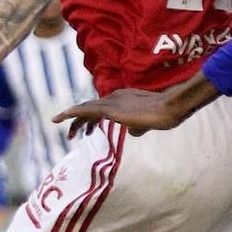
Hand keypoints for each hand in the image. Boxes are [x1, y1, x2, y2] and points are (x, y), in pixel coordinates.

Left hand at [55, 87, 188, 136]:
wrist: (170, 108)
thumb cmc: (164, 116)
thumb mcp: (148, 123)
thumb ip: (137, 126)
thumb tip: (131, 132)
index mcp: (123, 97)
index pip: (102, 107)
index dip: (92, 118)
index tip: (88, 129)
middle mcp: (115, 96)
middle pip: (91, 107)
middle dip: (80, 121)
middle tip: (72, 135)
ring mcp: (112, 101)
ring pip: (85, 108)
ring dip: (74, 121)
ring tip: (66, 133)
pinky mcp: (110, 109)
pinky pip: (85, 110)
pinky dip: (72, 114)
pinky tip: (61, 118)